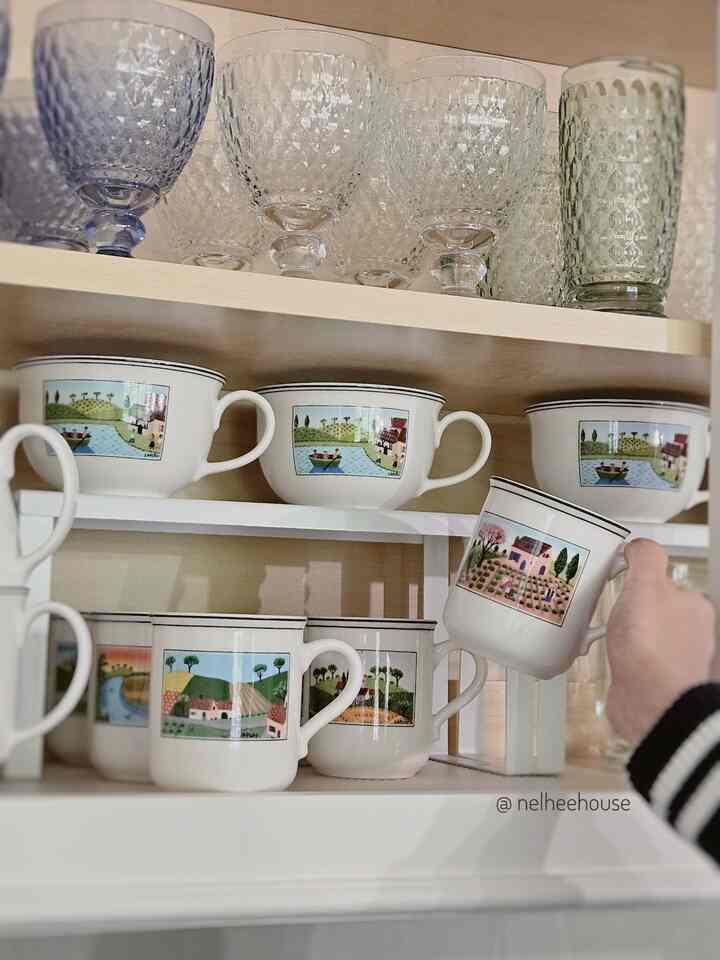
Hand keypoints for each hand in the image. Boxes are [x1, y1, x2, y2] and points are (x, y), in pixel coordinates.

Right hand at [605, 539, 715, 745]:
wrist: (650, 703)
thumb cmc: (652, 648)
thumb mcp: (646, 585)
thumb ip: (645, 558)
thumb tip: (637, 545)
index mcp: (693, 606)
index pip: (664, 578)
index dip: (636, 574)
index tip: (617, 575)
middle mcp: (689, 632)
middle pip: (652, 605)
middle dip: (628, 604)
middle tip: (608, 603)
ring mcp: (672, 657)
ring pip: (642, 633)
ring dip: (622, 631)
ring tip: (604, 630)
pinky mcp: (654, 679)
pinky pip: (633, 657)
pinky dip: (618, 654)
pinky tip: (606, 653)